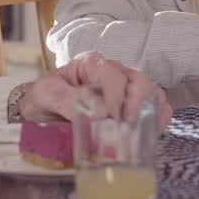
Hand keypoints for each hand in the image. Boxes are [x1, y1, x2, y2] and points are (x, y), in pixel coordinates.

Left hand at [17, 51, 170, 131]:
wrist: (42, 110)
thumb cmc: (45, 98)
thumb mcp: (46, 94)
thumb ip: (67, 100)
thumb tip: (96, 113)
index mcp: (91, 63)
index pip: (112, 75)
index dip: (114, 98)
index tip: (108, 118)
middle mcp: (113, 72)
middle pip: (139, 81)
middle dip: (137, 105)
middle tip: (127, 127)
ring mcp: (126, 89)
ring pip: (152, 93)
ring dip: (150, 113)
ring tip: (139, 132)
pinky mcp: (132, 106)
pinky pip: (155, 108)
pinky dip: (156, 120)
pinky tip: (147, 134)